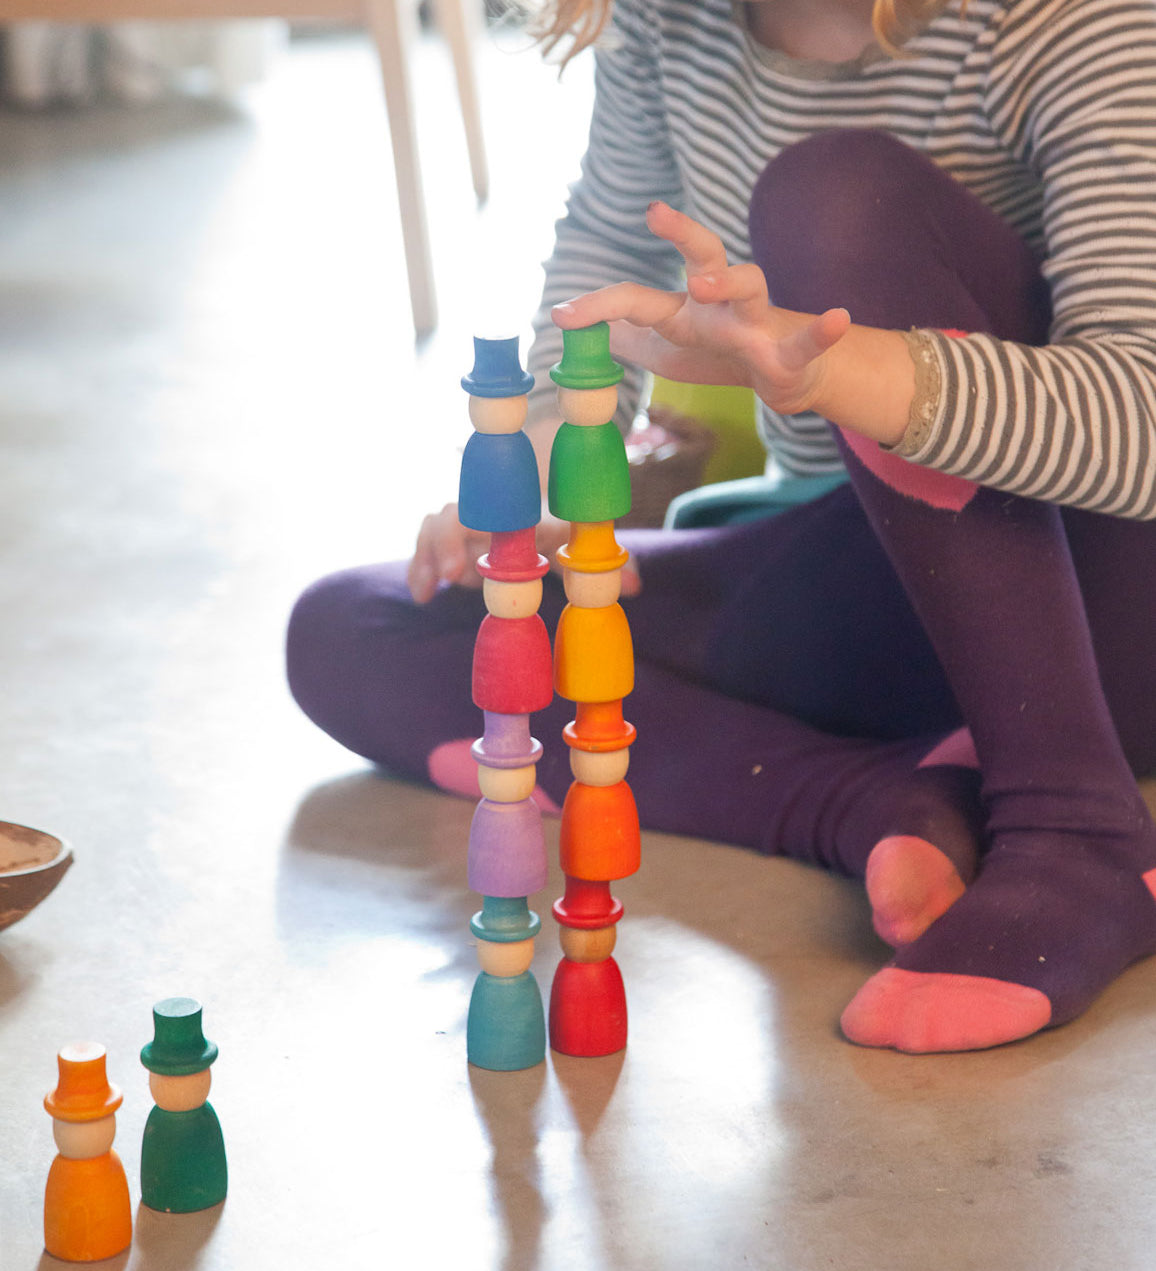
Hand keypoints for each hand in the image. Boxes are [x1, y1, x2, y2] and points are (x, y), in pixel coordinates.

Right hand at [407, 507, 639, 603]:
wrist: (535, 478)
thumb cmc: (562, 517)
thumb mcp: (583, 538)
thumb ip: (607, 563)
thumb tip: (638, 587)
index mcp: (522, 511)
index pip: (504, 516)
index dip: (492, 535)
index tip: (477, 567)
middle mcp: (489, 512)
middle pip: (457, 514)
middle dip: (449, 544)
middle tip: (453, 576)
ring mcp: (465, 519)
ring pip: (436, 523)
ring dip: (429, 555)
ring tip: (430, 589)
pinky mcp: (449, 533)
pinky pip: (426, 539)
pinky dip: (421, 565)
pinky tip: (422, 594)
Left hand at [552, 201, 850, 417]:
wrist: (785, 378)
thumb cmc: (722, 354)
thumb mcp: (666, 350)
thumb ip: (629, 339)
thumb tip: (587, 330)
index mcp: (685, 309)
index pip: (638, 297)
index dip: (600, 304)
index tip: (561, 315)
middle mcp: (721, 304)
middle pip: (705, 254)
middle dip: (683, 231)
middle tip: (656, 212)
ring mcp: (758, 323)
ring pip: (750, 285)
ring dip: (729, 281)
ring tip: (703, 282)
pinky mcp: (791, 354)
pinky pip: (808, 340)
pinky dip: (823, 330)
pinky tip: (837, 318)